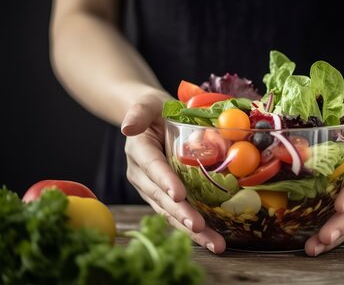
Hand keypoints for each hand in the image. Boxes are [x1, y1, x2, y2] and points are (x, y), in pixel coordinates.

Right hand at [121, 91, 225, 253]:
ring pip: (169, 211)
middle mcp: (141, 174)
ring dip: (190, 229)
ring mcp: (151, 187)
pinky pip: (176, 212)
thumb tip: (127, 126)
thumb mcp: (148, 102)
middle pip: (160, 196)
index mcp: (138, 150)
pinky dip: (192, 227)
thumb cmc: (155, 108)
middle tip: (199, 226)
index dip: (164, 181)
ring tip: (213, 243)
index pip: (152, 166)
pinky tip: (211, 239)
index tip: (178, 194)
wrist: (152, 118)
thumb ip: (138, 112)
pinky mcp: (162, 195)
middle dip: (181, 213)